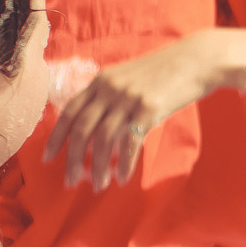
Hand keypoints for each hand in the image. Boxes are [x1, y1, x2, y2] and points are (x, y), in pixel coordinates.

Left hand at [44, 34, 222, 186]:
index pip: (70, 112)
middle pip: (82, 129)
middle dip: (73, 158)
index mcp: (101, 82)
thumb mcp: (130, 80)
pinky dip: (125, 163)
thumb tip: (101, 127)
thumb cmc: (166, 74)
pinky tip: (123, 178)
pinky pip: (130, 142)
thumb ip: (113, 98)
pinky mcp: (149, 109)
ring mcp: (128, 99)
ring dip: (98, 166)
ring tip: (99, 185)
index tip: (48, 157)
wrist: (197, 61)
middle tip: (70, 181)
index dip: (56, 137)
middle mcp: (109, 90)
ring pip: (103, 139)